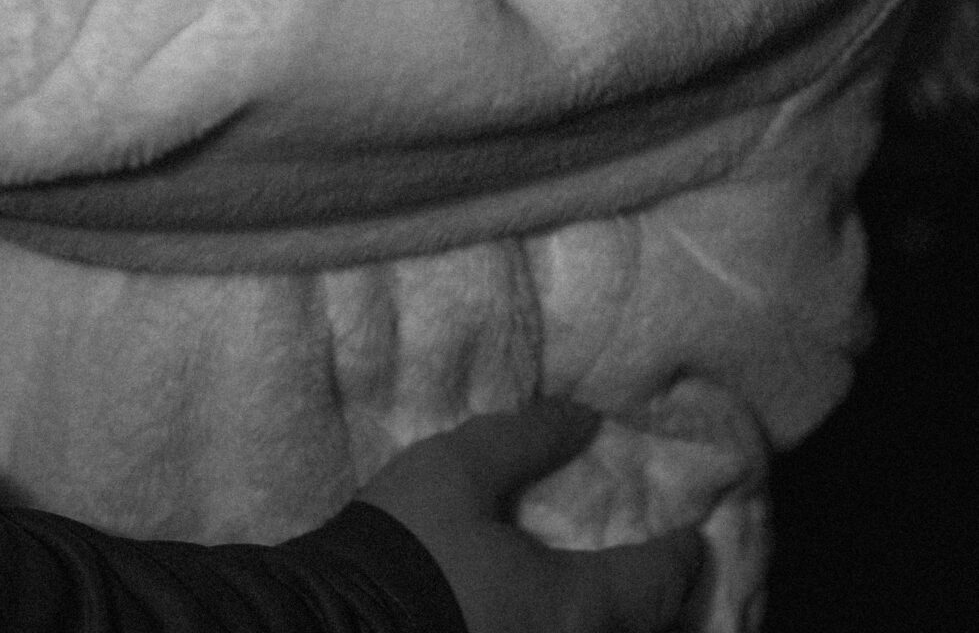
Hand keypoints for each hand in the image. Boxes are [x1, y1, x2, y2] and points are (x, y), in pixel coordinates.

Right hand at [360, 405, 704, 632]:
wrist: (336, 621)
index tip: (694, 537)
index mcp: (571, 604)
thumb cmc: (411, 544)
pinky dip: (577, 627)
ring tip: (612, 596)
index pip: (651, 583)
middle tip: (666, 574)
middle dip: (658, 604)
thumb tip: (584, 418)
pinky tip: (554, 611)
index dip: (677, 557)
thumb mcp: (461, 469)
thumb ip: (527, 439)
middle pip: (637, 631)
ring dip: (617, 621)